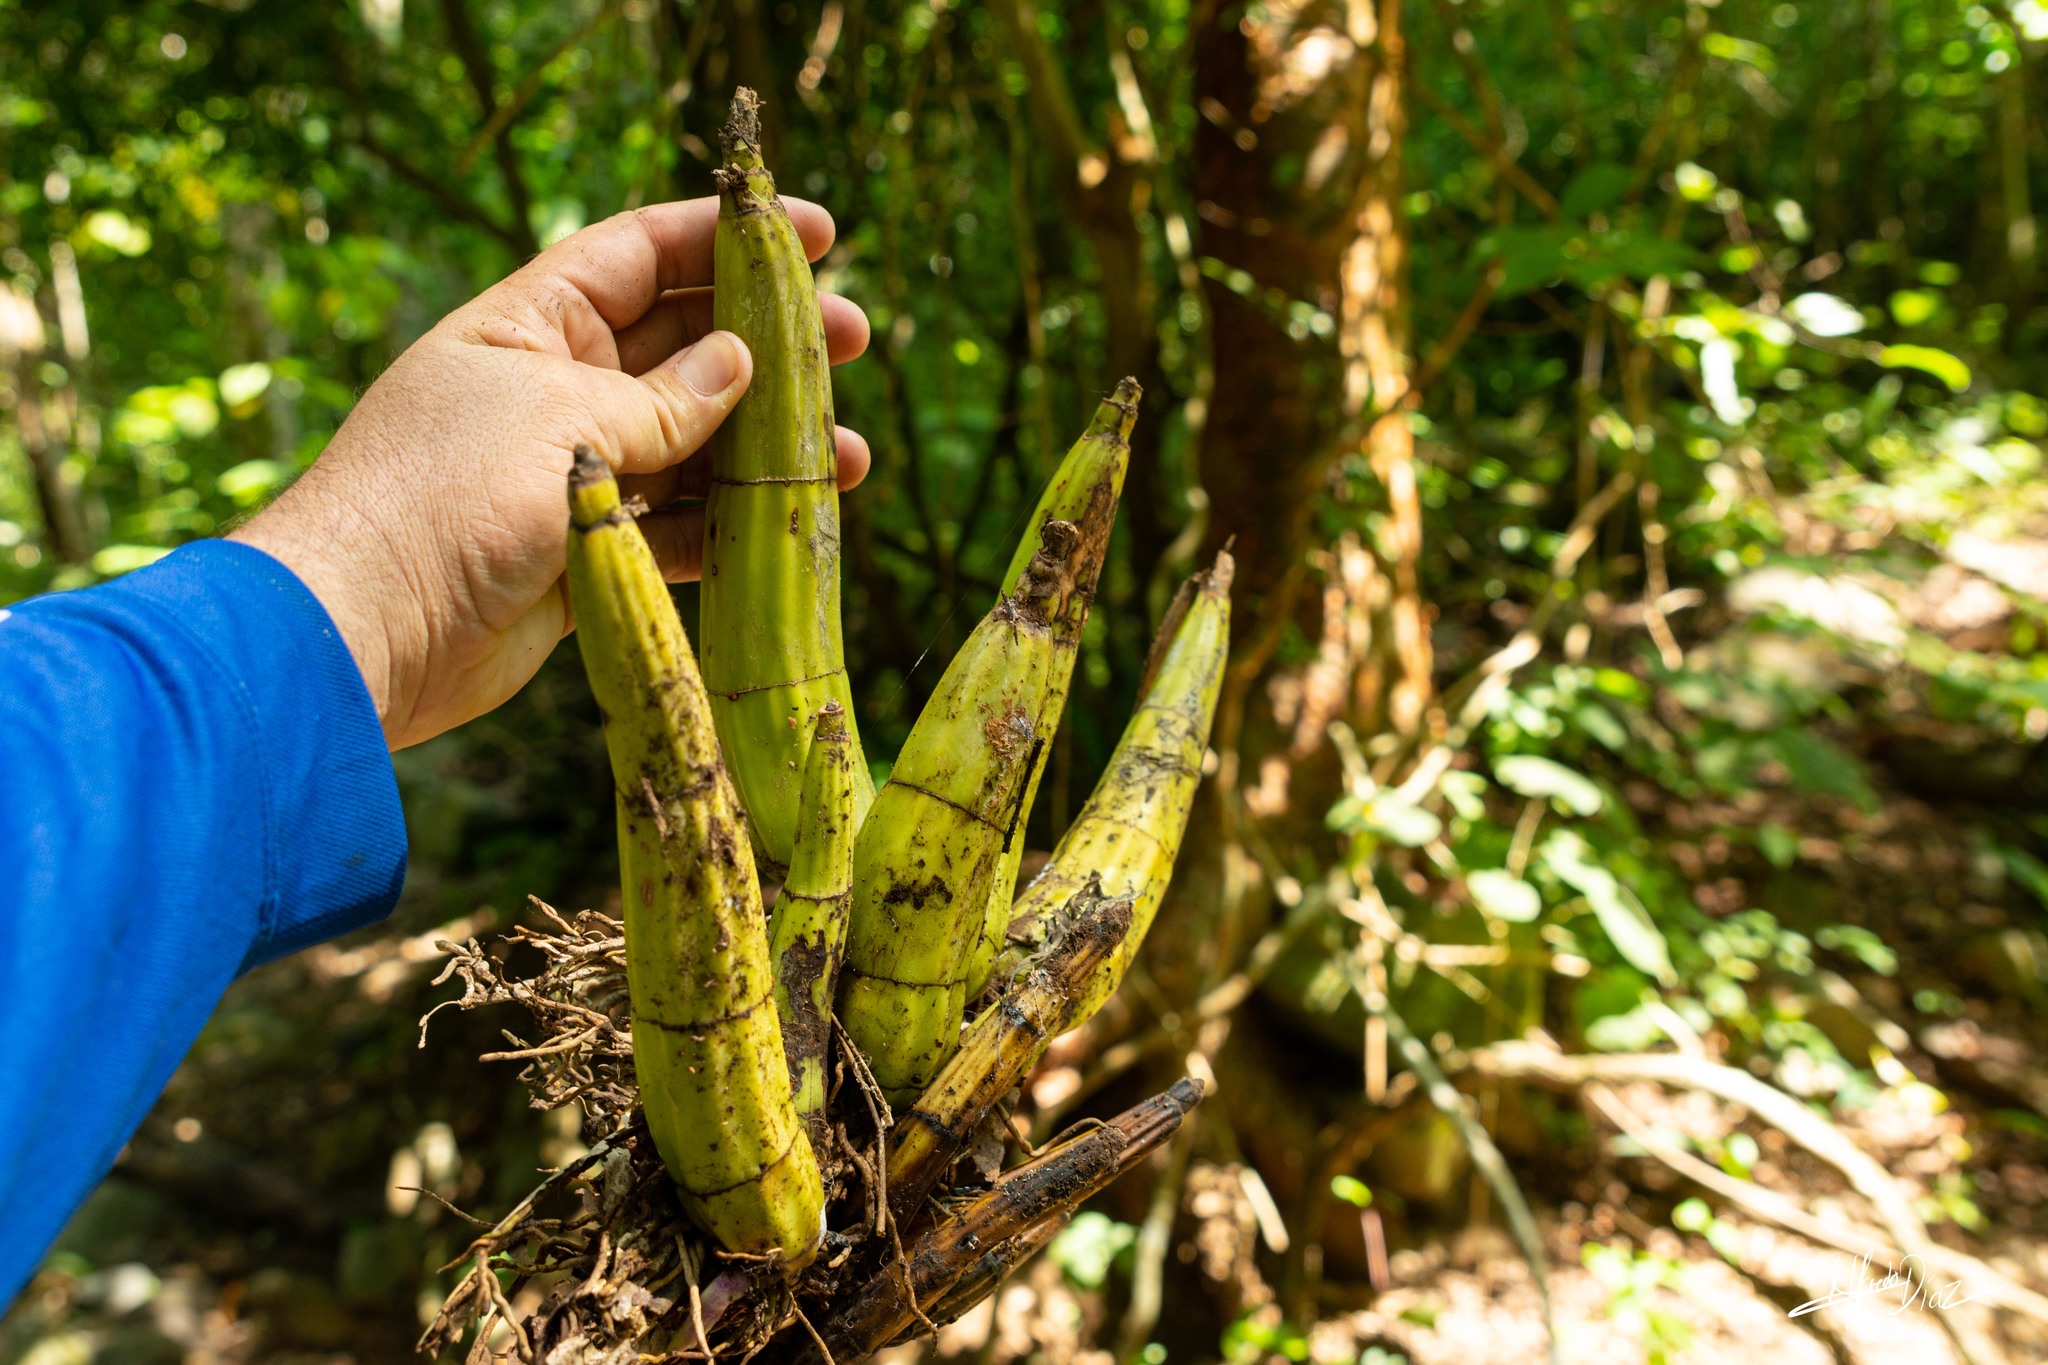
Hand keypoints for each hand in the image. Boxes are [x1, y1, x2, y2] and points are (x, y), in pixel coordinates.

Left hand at [233, 197, 869, 750]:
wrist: (365, 630)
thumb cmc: (445, 495)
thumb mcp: (567, 419)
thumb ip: (668, 396)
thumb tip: (743, 361)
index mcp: (532, 321)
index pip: (642, 253)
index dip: (728, 239)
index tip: (817, 235)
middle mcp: (555, 386)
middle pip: (684, 344)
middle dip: (771, 343)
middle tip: (853, 342)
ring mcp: (573, 472)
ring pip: (696, 443)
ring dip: (770, 446)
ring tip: (849, 456)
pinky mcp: (587, 551)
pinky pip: (679, 526)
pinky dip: (734, 524)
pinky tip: (794, 520)